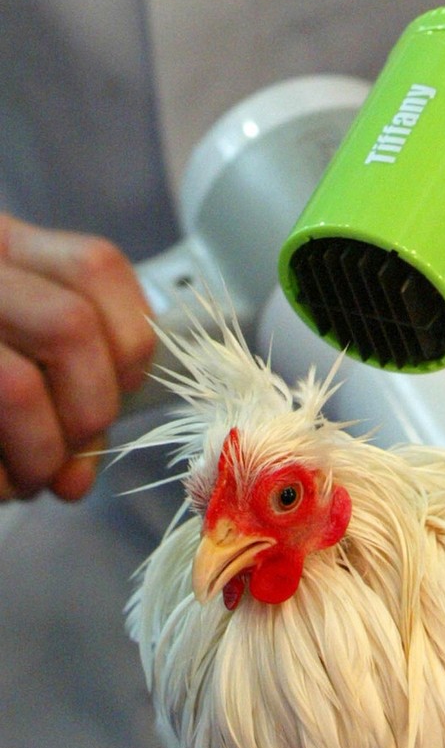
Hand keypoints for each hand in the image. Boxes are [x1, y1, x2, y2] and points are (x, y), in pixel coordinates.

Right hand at [0, 214, 155, 500]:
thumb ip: (58, 386)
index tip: (120, 389)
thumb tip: (79, 474)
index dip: (129, 341)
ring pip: (15, 388)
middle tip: (69, 452)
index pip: (95, 268)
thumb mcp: (8, 345)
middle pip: (68, 327)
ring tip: (27, 479)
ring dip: (39, 455)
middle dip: (91, 411)